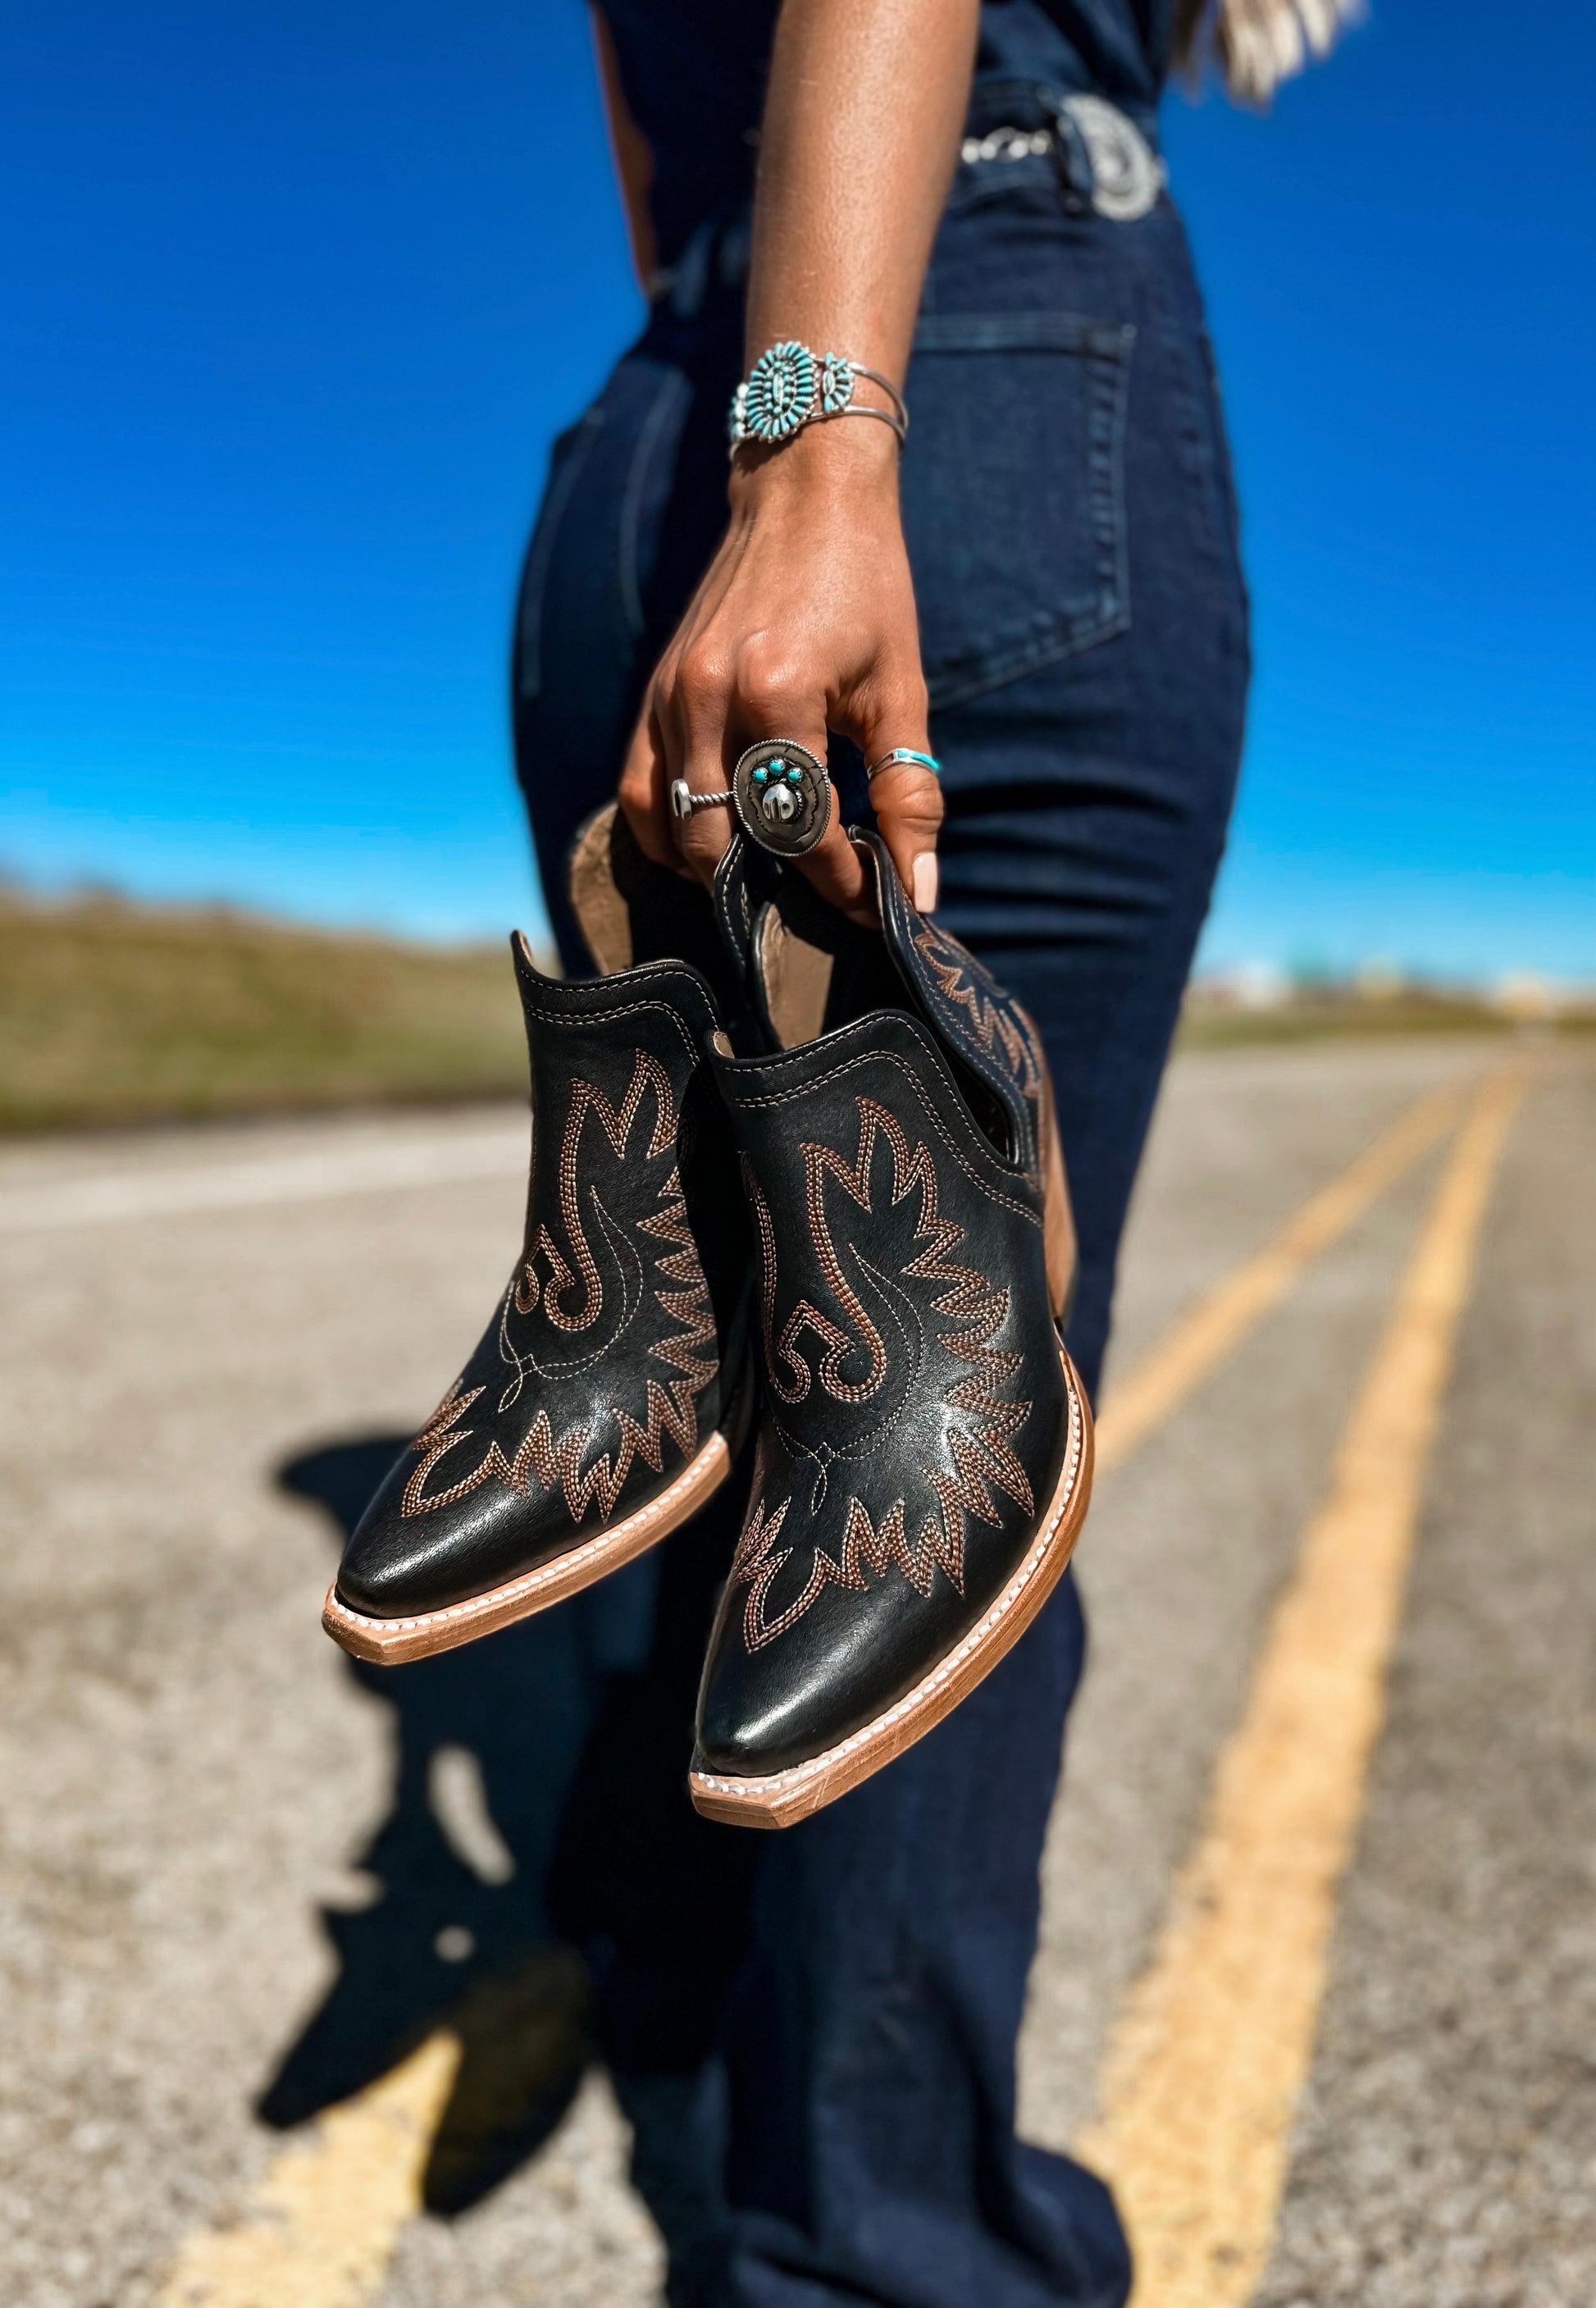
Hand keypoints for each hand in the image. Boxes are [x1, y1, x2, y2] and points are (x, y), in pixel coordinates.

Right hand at [617, 417, 942, 923]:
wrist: (804, 494)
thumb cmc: (867, 588)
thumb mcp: (902, 691)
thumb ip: (910, 795)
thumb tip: (919, 892)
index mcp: (778, 692)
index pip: (802, 830)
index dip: (843, 884)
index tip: (876, 909)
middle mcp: (709, 697)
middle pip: (723, 843)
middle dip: (775, 892)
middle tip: (820, 906)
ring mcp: (669, 696)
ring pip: (670, 827)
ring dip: (716, 871)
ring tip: (767, 884)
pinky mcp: (652, 693)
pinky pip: (640, 792)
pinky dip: (670, 834)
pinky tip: (713, 847)